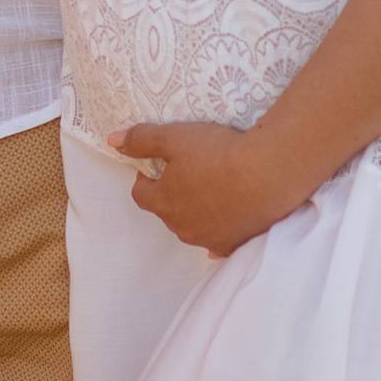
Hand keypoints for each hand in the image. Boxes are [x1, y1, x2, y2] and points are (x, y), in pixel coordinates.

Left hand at [113, 117, 292, 257]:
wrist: (268, 173)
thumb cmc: (219, 153)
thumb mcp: (174, 137)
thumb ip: (141, 139)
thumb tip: (112, 140)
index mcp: (163, 203)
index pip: (141, 195)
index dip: (143, 180)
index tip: (152, 168)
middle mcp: (182, 227)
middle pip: (167, 212)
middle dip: (171, 196)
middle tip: (186, 174)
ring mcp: (209, 239)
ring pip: (193, 227)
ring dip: (196, 213)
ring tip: (211, 190)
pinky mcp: (235, 243)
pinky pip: (220, 243)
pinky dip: (219, 233)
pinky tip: (226, 223)